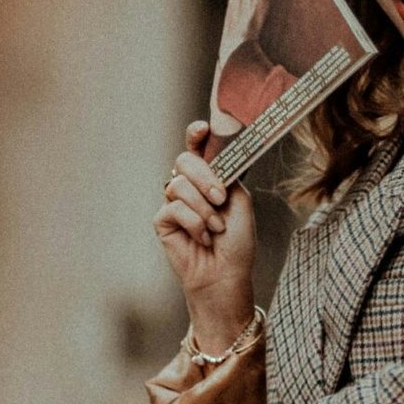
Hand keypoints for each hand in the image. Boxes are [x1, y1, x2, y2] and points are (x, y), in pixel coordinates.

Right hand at [153, 119, 254, 347]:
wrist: (226, 273)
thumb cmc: (237, 241)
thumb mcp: (240, 200)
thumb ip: (226, 174)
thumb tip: (212, 154)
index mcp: (209, 177)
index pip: (197, 148)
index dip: (196, 135)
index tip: (204, 129)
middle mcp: (189, 186)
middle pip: (184, 160)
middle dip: (205, 177)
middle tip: (221, 198)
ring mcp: (173, 202)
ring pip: (179, 184)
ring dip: (204, 208)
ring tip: (216, 228)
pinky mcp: (162, 221)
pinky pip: (173, 208)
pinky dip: (194, 223)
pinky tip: (203, 238)